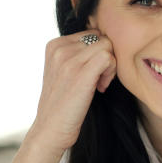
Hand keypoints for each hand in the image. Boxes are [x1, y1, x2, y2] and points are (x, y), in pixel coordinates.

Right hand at [27, 30, 116, 153]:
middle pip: (102, 38)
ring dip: (110, 67)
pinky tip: (101, 87)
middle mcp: (59, 48)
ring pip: (108, 46)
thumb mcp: (63, 71)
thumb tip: (105, 41)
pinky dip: (111, 72)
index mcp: (54, 44)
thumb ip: (76, 54)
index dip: (98, 53)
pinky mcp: (80, 72)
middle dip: (106, 58)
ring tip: (98, 85)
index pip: (92, 34)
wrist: (51, 129)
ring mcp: (69, 59)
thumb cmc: (62, 102)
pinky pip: (109, 57)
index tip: (91, 73)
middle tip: (98, 80)